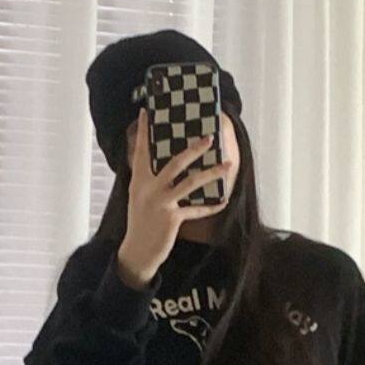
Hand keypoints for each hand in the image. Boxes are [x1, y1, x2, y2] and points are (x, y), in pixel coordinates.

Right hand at [114, 109, 237, 287]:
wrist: (136, 252)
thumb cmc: (140, 223)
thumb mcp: (139, 198)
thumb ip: (149, 180)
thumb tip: (163, 164)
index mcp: (139, 181)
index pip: (141, 152)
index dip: (144, 131)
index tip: (147, 111)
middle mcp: (149, 189)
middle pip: (175, 163)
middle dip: (194, 149)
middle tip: (210, 138)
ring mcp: (161, 203)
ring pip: (191, 183)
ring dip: (212, 173)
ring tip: (228, 164)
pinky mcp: (172, 219)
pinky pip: (196, 210)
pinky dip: (211, 207)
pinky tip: (223, 201)